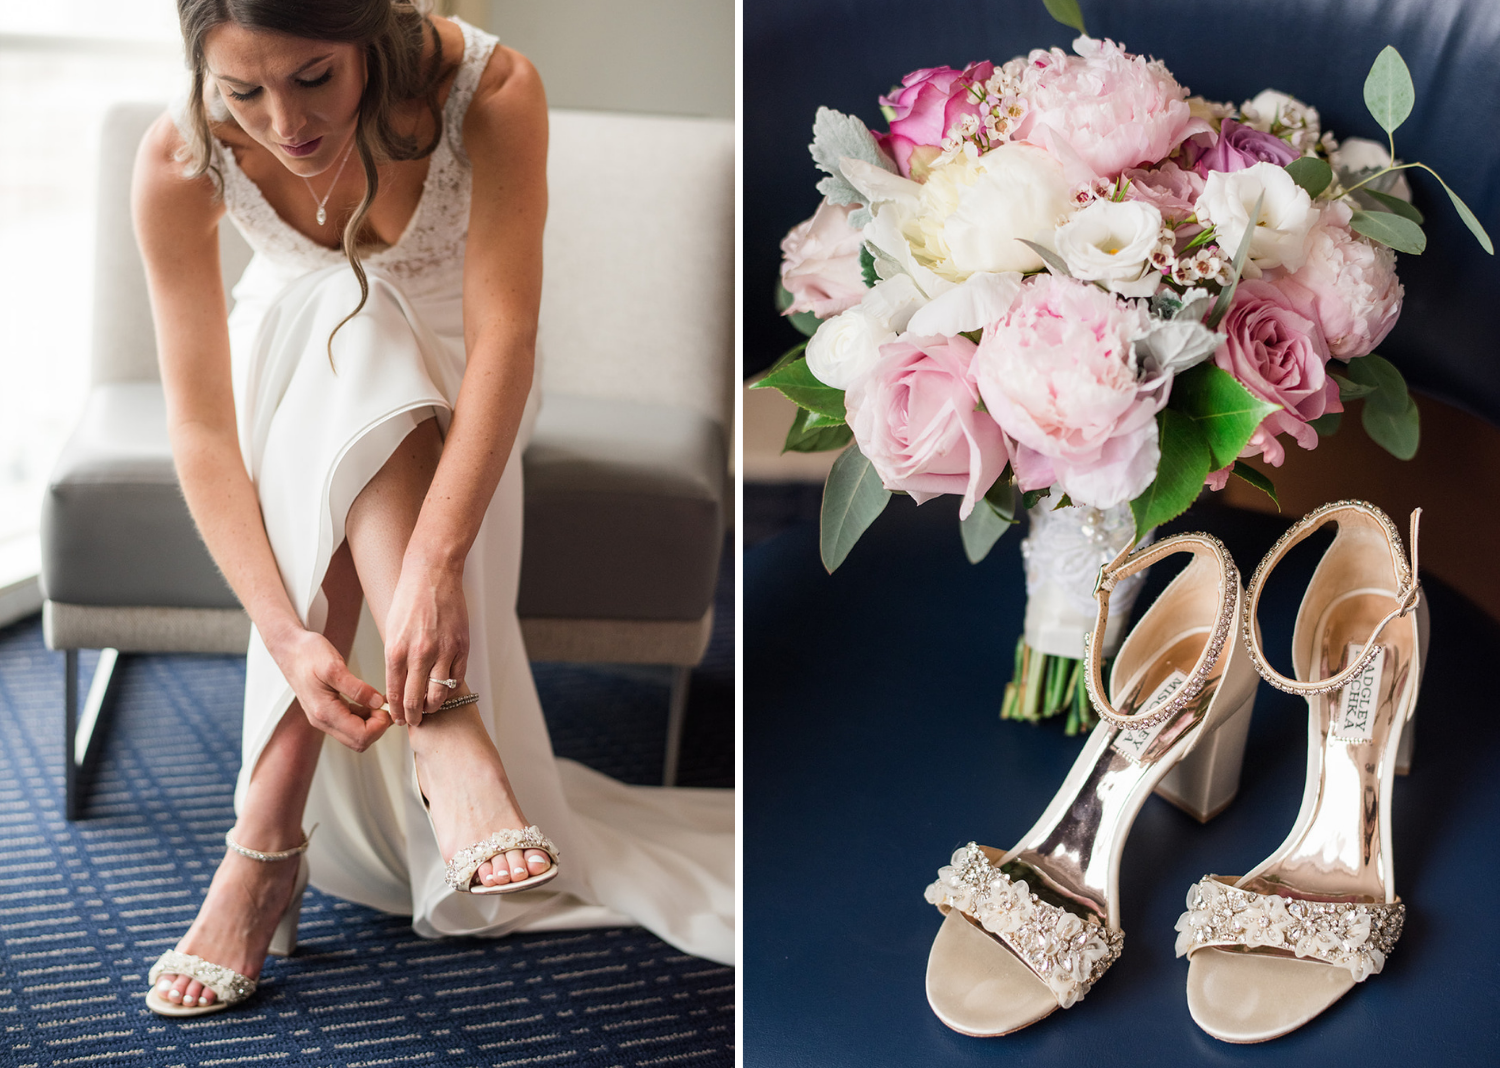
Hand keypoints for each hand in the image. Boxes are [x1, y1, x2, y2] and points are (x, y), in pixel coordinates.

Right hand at [274, 628, 390, 750]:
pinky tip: (369, 700)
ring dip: (372, 722)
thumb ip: (358, 689)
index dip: (380, 725)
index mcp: (324, 712)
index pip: (361, 736)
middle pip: (359, 741)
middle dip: (378, 727)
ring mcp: (324, 718)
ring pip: (355, 735)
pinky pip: (349, 724)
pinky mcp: (326, 712)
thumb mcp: (335, 667)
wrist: (289, 649)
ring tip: (380, 700)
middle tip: (386, 704)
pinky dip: (364, 716)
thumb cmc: (308, 654)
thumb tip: (378, 703)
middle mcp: (323, 721)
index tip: (386, 705)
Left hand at [383, 557, 469, 727]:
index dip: (397, 711)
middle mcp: (419, 653)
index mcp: (396, 649)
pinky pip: (457, 678)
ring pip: (439, 695)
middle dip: (414, 716)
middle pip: (416, 700)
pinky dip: (451, 689)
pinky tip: (445, 690)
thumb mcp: (392, 629)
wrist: (433, 573)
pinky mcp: (462, 646)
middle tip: (414, 720)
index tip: (399, 719)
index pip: (394, 693)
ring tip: (430, 707)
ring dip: (433, 706)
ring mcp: (444, 650)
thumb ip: (396, 657)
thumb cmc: (409, 598)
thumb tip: (399, 684)